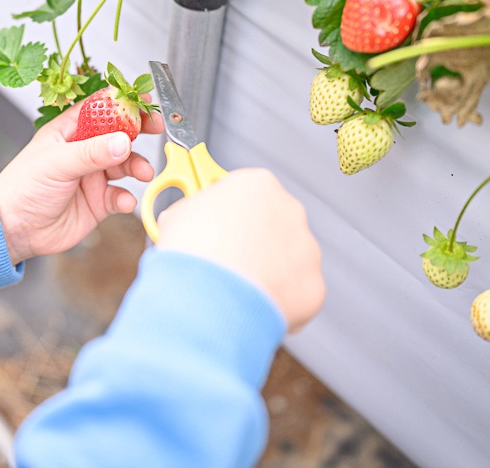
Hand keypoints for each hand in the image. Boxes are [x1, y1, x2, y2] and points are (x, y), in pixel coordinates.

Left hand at [0, 101, 163, 264]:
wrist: (15, 229)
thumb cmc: (22, 187)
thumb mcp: (57, 162)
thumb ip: (92, 152)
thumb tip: (123, 141)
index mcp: (69, 131)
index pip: (100, 108)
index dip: (123, 102)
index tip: (144, 101)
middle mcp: (83, 151)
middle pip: (119, 133)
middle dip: (139, 131)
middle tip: (155, 129)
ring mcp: (92, 176)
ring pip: (125, 164)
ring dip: (138, 166)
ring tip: (142, 172)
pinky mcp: (98, 201)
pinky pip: (121, 195)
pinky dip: (128, 197)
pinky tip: (124, 201)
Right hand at [157, 169, 324, 332]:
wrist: (208, 296)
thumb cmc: (193, 253)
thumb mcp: (176, 217)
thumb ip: (192, 213)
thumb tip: (187, 222)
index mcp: (257, 185)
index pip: (247, 194)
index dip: (227, 213)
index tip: (216, 226)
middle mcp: (289, 210)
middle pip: (271, 225)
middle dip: (251, 243)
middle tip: (224, 261)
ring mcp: (306, 248)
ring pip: (286, 260)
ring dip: (266, 272)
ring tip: (234, 287)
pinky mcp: (313, 285)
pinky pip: (295, 292)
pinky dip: (276, 300)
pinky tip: (250, 305)